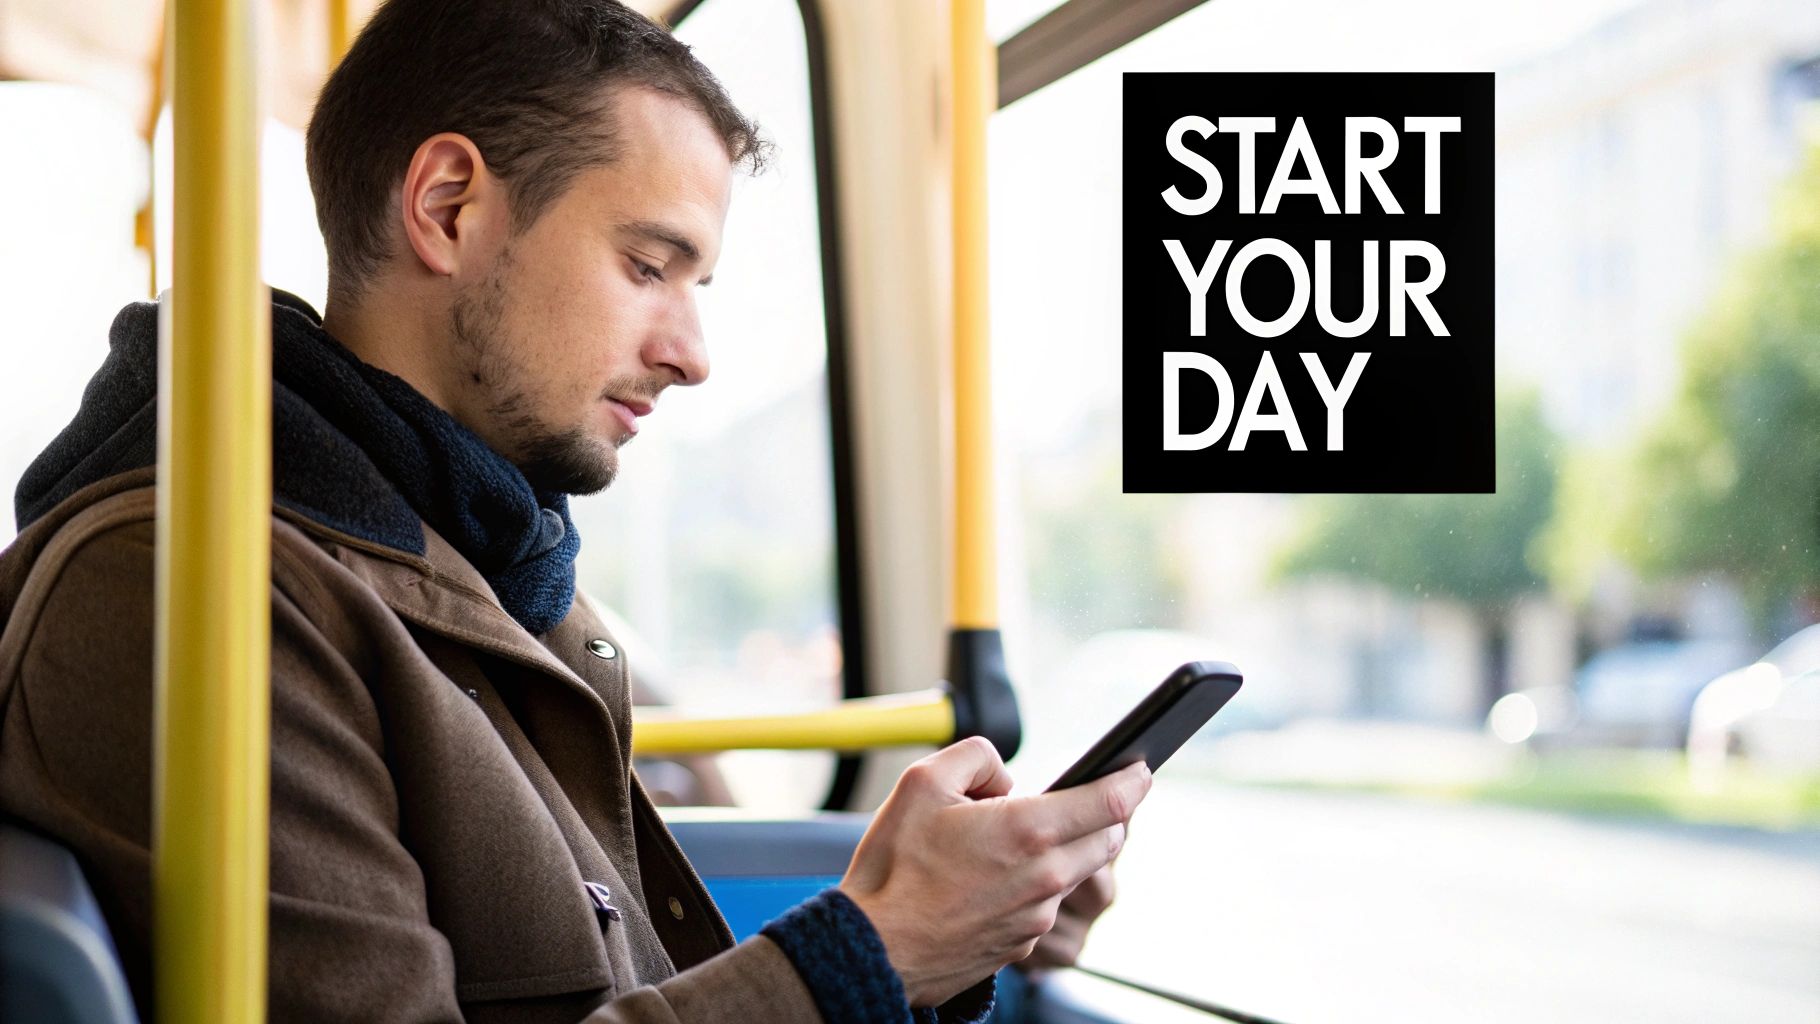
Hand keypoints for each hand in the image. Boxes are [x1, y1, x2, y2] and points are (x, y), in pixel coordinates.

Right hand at [839, 737, 1151, 1006]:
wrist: (873, 949)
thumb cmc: (893, 868)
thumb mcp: (922, 782)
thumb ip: (977, 758)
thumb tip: (1006, 777)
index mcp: (1028, 831)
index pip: (1111, 801)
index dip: (1133, 780)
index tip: (1140, 770)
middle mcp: (1045, 878)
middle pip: (1108, 840)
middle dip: (1105, 816)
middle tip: (1083, 799)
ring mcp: (1037, 917)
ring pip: (1076, 873)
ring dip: (1065, 851)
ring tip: (1015, 840)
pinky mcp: (1023, 945)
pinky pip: (1045, 904)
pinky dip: (1035, 885)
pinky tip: (993, 878)